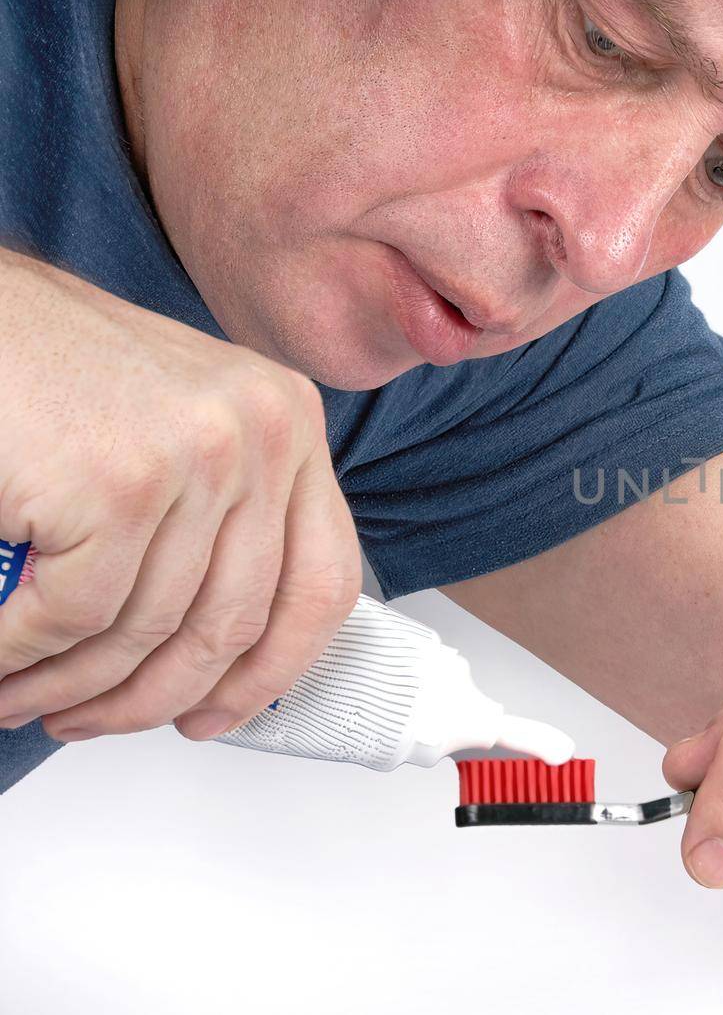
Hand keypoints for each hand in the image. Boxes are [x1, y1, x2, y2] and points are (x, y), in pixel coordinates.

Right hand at [0, 250, 360, 741]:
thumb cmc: (46, 369)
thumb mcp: (174, 431)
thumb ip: (219, 519)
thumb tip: (229, 646)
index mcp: (288, 422)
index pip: (322, 579)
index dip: (275, 669)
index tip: (222, 712)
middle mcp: (262, 433)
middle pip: (235, 623)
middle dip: (155, 698)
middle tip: (96, 720)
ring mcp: (197, 456)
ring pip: (148, 631)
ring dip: (78, 690)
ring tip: (30, 699)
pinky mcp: (118, 483)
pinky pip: (76, 617)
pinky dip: (22, 657)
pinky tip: (1, 664)